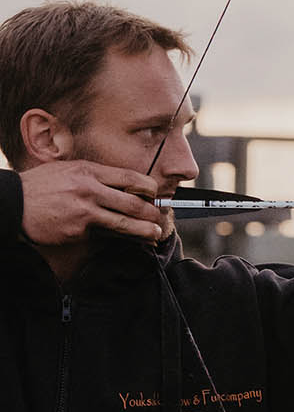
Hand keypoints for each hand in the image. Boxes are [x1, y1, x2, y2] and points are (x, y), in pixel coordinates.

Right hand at [18, 162, 166, 244]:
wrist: (13, 203)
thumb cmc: (41, 186)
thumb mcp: (67, 170)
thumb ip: (95, 176)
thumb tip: (124, 186)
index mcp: (88, 171)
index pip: (130, 178)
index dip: (149, 187)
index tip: (155, 194)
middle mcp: (89, 190)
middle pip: (133, 202)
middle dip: (152, 212)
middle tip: (161, 216)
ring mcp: (84, 212)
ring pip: (125, 223)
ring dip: (145, 230)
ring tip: (156, 233)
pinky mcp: (78, 230)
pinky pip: (106, 235)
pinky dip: (122, 239)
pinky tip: (133, 241)